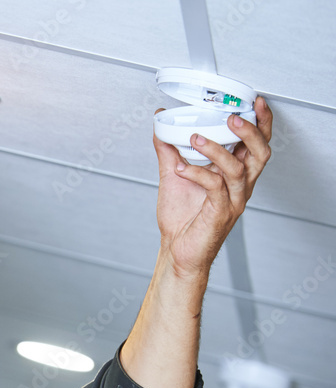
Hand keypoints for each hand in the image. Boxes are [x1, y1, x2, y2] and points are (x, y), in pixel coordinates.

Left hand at [152, 96, 272, 280]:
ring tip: (196, 138)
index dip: (261, 123)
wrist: (175, 249)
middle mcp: (240, 186)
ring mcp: (233, 200)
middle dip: (250, 132)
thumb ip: (169, 150)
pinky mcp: (221, 213)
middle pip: (260, 153)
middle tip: (231, 118)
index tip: (255, 102)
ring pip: (238, 169)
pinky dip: (197, 174)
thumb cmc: (182, 217)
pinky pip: (215, 187)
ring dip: (217, 150)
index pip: (258, 144)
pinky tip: (180, 169)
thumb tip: (160, 126)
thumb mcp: (173, 175)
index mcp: (235, 174)